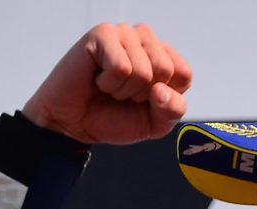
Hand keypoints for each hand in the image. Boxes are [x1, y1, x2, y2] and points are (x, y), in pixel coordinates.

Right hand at [22, 23, 191, 144]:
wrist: (73, 125)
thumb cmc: (111, 118)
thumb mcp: (154, 124)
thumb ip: (172, 110)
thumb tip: (162, 90)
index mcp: (161, 56)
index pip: (184, 73)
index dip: (163, 98)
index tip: (142, 100)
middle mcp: (145, 40)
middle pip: (166, 70)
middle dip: (142, 94)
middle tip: (121, 94)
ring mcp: (123, 34)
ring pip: (144, 70)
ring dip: (123, 90)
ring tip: (108, 87)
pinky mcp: (102, 34)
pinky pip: (121, 66)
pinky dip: (108, 83)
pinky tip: (97, 79)